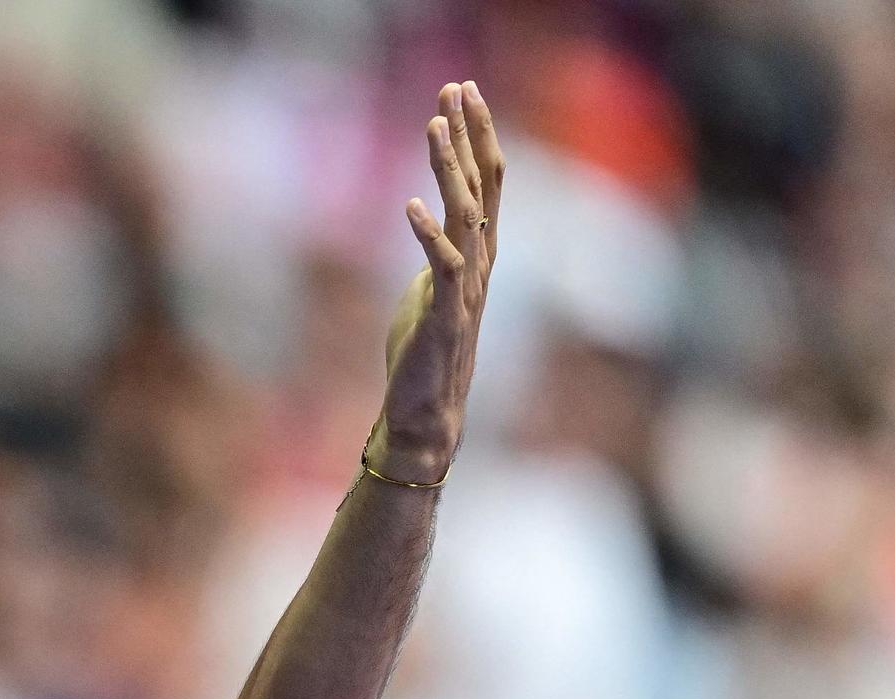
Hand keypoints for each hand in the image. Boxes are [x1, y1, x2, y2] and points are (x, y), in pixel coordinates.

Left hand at [366, 81, 503, 486]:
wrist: (425, 413)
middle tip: (457, 88)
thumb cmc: (423, 356)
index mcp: (477, 254)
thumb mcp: (427, 292)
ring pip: (465, 216)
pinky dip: (427, 235)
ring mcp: (465, 289)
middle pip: (483, 186)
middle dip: (469, 135)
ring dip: (448, 169)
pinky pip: (441, 268)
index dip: (475, 136)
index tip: (462, 94)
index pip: (485, 182)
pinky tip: (410, 206)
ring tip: (432, 127)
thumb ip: (436, 257)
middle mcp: (480, 264)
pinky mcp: (443, 316)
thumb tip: (430, 228)